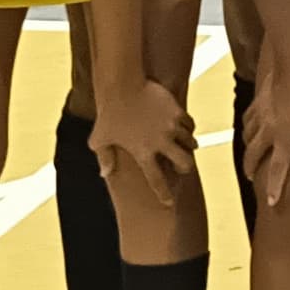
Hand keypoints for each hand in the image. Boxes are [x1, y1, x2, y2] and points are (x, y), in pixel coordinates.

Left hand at [87, 79, 193, 200]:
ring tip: (185, 146)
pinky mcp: (177, 112)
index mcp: (143, 153)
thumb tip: (104, 174)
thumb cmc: (108, 114)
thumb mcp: (99, 139)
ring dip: (188, 146)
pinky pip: (190, 125)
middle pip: (184, 163)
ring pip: (190, 143)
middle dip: (185, 168)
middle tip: (183, 168)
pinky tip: (184, 128)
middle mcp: (161, 142)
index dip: (163, 194)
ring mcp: (171, 127)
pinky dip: (188, 129)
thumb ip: (104, 158)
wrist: (122, 86)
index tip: (168, 202)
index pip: (156, 180)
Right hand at [243, 70, 289, 207]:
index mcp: (285, 139)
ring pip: (248, 137)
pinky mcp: (258, 102)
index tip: (270, 202)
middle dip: (250, 169)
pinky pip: (248, 119)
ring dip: (247, 149)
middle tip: (250, 178)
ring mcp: (261, 116)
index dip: (274, 187)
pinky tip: (250, 126)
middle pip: (253, 156)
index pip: (277, 169)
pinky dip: (247, 126)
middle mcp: (269, 131)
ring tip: (249, 155)